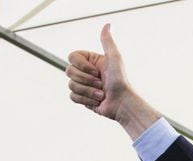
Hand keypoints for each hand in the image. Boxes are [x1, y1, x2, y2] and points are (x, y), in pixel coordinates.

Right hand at [66, 24, 159, 138]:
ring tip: (101, 94)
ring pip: (71, 85)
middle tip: (101, 84)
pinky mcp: (83, 97)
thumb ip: (108, 42)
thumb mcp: (115, 59)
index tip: (96, 72)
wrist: (123, 104)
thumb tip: (107, 25)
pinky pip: (72, 96)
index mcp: (91, 61)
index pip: (72, 57)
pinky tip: (97, 101)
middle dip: (86, 80)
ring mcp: (84, 85)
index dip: (82, 66)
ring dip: (88, 91)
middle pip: (69, 71)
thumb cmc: (121, 82)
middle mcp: (86, 72)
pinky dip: (85, 99)